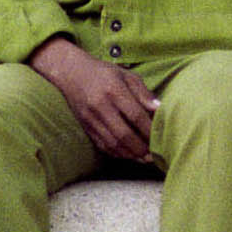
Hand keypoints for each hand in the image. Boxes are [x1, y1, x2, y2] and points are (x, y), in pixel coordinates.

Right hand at [28, 36, 159, 162]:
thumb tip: (159, 109)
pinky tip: (128, 155)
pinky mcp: (85, 126)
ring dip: (130, 154)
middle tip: (154, 155)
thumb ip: (143, 92)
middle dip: (141, 147)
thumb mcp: (126, 75)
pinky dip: (117, 153)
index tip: (160, 137)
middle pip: (123, 134)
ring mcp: (90, 118)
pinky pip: (102, 144)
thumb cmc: (104, 72)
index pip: (135, 115)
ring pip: (112, 143)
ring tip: (144, 158)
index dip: (149, 130)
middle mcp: (100, 106)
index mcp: (114, 90)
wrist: (71, 72)